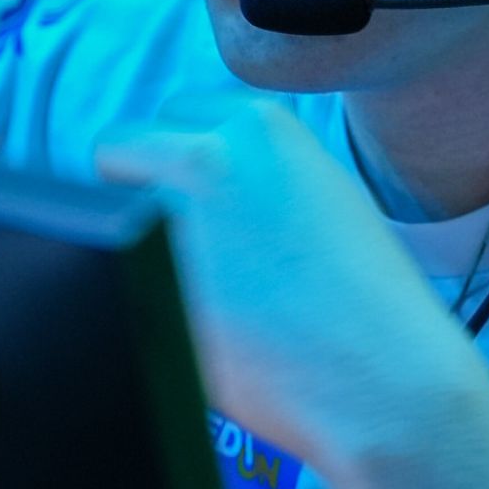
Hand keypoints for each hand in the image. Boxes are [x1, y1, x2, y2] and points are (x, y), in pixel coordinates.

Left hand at [94, 93, 488, 475]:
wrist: (383, 375)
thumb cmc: (365, 293)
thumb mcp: (318, 187)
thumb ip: (251, 162)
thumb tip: (190, 168)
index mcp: (256, 126)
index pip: (172, 112)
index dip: (176, 153)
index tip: (191, 193)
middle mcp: (205, 157)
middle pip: (119, 147)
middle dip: (135, 186)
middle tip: (172, 236)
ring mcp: (170, 218)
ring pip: (106, 214)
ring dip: (127, 240)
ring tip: (193, 286)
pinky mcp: (146, 284)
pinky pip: (114, 277)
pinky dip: (136, 297)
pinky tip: (196, 324)